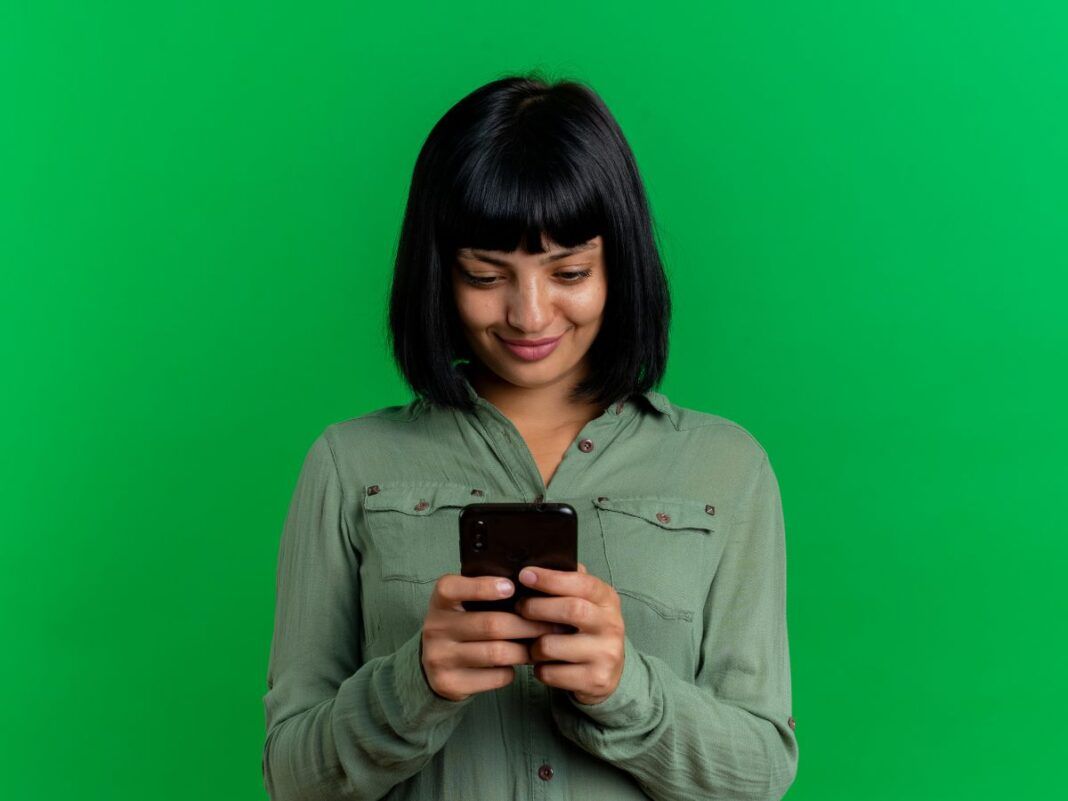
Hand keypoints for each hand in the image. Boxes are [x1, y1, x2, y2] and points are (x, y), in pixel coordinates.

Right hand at [421, 574, 559, 701]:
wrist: (434, 666)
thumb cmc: (462, 624)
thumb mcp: (463, 602)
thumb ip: (486, 591)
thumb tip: (533, 587)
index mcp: (440, 600)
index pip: (454, 588)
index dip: (484, 587)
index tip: (512, 587)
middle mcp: (435, 627)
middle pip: (491, 624)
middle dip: (527, 625)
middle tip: (553, 624)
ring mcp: (439, 657)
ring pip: (497, 653)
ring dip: (525, 650)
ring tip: (542, 645)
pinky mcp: (450, 683)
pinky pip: (495, 677)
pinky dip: (513, 671)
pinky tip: (517, 665)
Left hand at [515, 562, 624, 704]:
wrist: (609, 675)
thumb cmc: (586, 632)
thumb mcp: (587, 603)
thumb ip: (569, 583)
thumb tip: (537, 564)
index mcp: (607, 600)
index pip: (582, 583)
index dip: (551, 578)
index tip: (525, 575)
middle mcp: (612, 625)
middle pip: (571, 610)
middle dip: (537, 607)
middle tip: (519, 608)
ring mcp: (606, 654)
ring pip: (552, 645)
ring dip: (533, 645)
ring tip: (532, 644)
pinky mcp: (596, 680)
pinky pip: (551, 673)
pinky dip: (539, 669)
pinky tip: (543, 664)